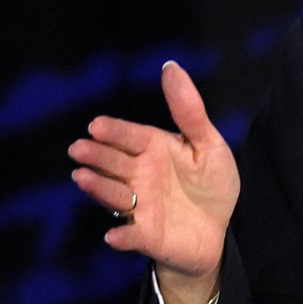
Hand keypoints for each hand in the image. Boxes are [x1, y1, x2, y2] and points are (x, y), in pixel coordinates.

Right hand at [69, 61, 239, 303]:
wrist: (222, 229)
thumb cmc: (212, 183)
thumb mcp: (208, 143)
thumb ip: (189, 110)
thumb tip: (170, 65)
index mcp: (154, 150)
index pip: (130, 136)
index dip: (114, 131)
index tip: (96, 125)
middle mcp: (141, 176)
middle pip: (116, 163)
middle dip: (98, 156)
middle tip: (80, 149)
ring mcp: (141, 207)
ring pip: (116, 195)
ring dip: (99, 188)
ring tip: (82, 178)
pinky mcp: (147, 236)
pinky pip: (132, 237)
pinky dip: (123, 237)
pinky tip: (114, 236)